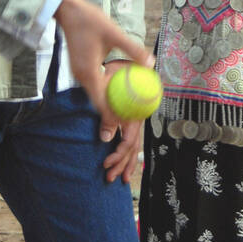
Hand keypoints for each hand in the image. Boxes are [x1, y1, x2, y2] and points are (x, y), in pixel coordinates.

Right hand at [56, 0, 152, 122]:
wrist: (68, 11)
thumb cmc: (90, 20)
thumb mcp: (114, 33)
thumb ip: (132, 49)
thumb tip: (151, 63)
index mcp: (88, 72)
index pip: (101, 102)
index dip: (114, 114)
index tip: (128, 121)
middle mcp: (82, 76)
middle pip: (98, 101)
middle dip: (114, 110)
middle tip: (133, 115)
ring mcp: (79, 73)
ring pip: (96, 93)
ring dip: (110, 99)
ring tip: (129, 104)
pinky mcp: (80, 68)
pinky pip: (94, 84)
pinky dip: (106, 88)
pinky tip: (119, 86)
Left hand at [99, 59, 145, 183]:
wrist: (123, 63)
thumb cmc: (118, 72)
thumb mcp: (110, 88)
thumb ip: (108, 114)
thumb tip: (105, 137)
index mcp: (135, 114)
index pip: (129, 141)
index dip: (119, 154)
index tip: (106, 162)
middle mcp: (137, 119)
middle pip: (132, 148)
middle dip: (121, 164)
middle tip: (109, 178)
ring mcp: (134, 120)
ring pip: (132, 146)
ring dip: (124, 163)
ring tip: (115, 177)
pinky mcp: (128, 119)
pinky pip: (129, 140)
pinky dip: (124, 152)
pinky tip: (119, 163)